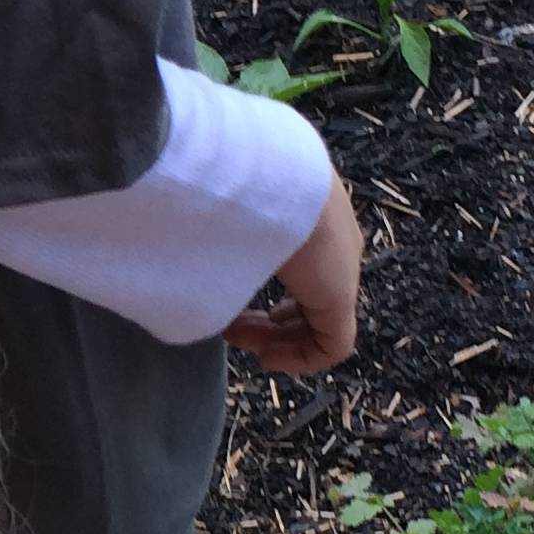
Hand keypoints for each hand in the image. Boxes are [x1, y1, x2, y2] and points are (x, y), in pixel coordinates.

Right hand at [223, 175, 361, 373]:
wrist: (266, 173)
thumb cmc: (231, 188)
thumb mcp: (225, 209)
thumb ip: (221, 235)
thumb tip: (193, 254)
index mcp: (309, 214)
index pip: (302, 264)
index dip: (266, 286)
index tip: (230, 304)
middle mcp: (332, 240)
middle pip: (310, 293)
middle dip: (269, 319)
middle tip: (230, 330)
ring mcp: (341, 268)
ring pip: (319, 317)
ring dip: (279, 338)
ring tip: (242, 342)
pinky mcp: (340, 296)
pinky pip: (332, 342)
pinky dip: (301, 358)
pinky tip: (268, 360)